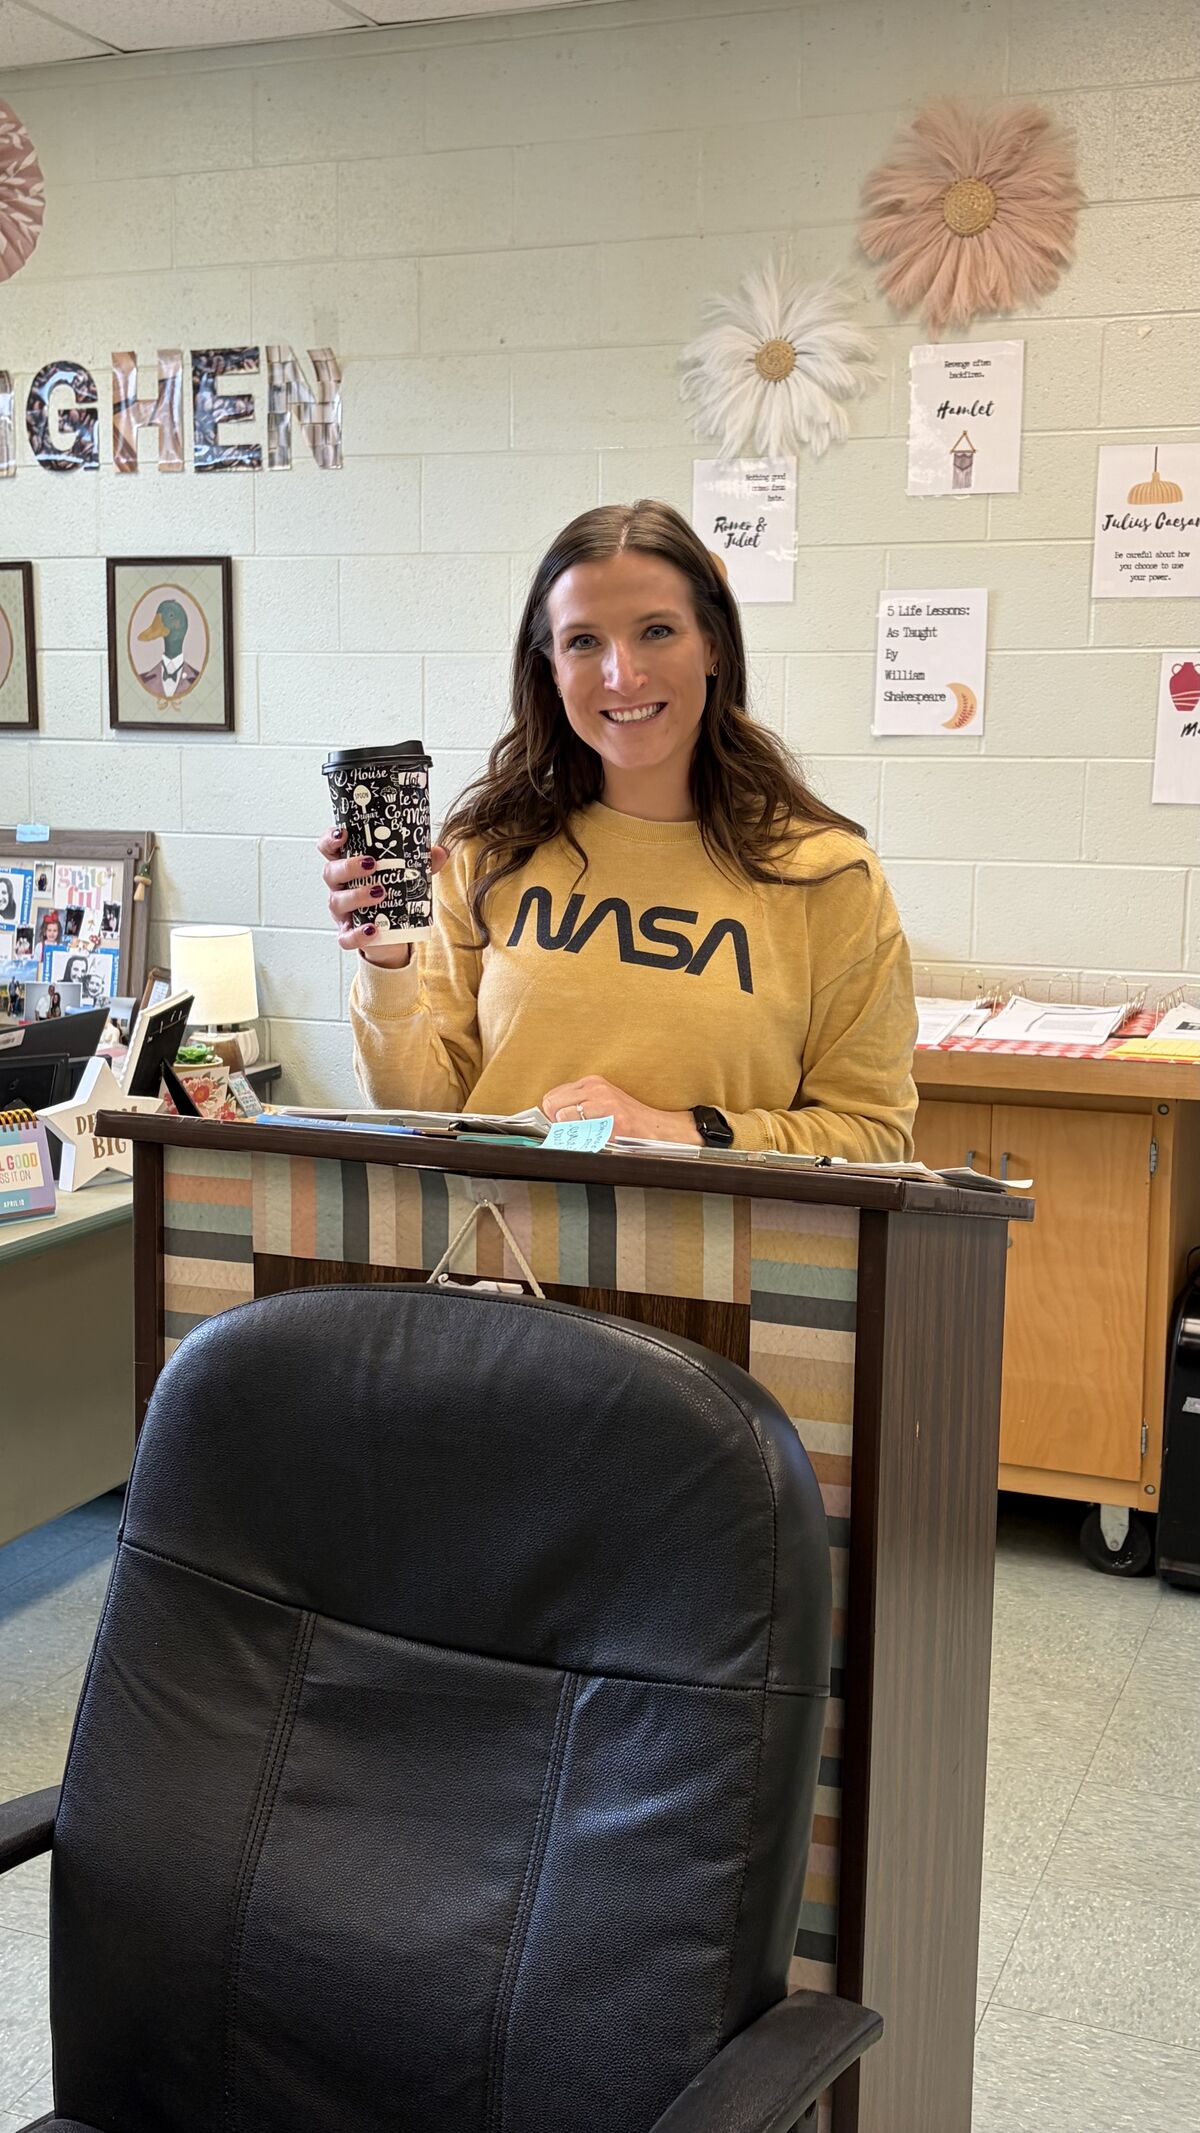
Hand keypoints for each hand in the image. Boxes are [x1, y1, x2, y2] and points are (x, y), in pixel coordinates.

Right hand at [317, 827, 448, 967]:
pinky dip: (357, 934)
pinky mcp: (348, 934)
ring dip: (357, 895)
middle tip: (371, 864)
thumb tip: (441, 851)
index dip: (330, 839)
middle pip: (331, 872)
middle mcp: (340, 887)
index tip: (344, 833)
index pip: (329, 849)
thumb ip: (422, 863)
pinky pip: (345, 937)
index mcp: (348, 867)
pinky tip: (373, 929)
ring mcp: (342, 912)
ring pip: (337, 901)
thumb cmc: (392, 896)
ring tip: (381, 892)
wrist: (394, 934)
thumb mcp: (405, 876)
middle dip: (348, 866)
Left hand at [541, 1075, 703, 1145]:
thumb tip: (550, 1118)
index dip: (552, 1114)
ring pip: (561, 1116)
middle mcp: (596, 1088)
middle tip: (569, 1132)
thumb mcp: (602, 1102)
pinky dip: (580, 1138)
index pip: (552, 1096)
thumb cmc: (629, 1119)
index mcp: (592, 1082)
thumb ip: (577, 1105)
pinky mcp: (613, 1121)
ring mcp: (604, 1103)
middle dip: (555, 1122)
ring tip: (583, 1136)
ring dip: (567, 1131)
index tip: (559, 1125)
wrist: (659, 1129)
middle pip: (551, 1104)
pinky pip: (580, 1130)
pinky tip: (593, 1140)